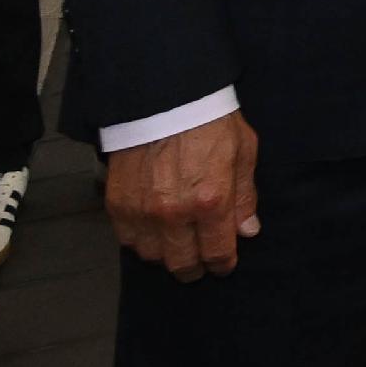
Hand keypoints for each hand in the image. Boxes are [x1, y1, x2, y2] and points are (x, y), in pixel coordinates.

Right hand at [106, 112, 260, 279]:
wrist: (164, 98)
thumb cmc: (208, 121)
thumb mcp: (243, 153)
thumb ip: (245, 197)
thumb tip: (247, 230)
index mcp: (211, 201)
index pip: (216, 254)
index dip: (222, 264)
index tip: (223, 265)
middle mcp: (174, 212)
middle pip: (182, 263)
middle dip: (195, 268)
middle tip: (200, 263)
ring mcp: (142, 210)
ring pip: (152, 256)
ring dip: (166, 255)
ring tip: (176, 245)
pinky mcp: (118, 202)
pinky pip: (127, 239)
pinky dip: (140, 241)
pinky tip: (153, 231)